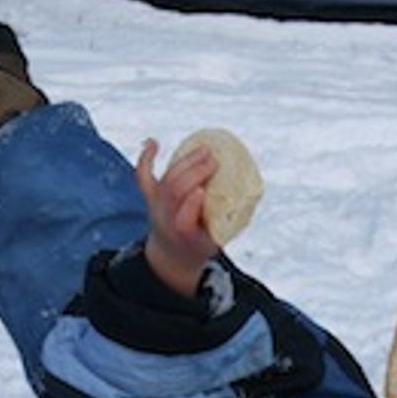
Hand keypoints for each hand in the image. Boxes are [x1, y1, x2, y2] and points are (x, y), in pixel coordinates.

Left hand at [136, 138, 221, 296]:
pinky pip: (143, 176)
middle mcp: (166, 219)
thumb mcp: (218, 239)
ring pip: (166, 179)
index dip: (191, 204)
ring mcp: (156, 206)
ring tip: (205, 149)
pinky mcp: (150, 196)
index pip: (183, 219)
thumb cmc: (202, 243)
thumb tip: (253, 190)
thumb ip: (231, 218)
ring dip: (185, 161)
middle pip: (174, 191)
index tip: (203, 190)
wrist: (172, 255)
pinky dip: (146, 158)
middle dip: (193, 173)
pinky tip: (153, 142)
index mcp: (184, 235)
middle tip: (214, 160)